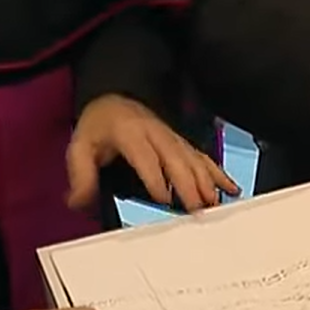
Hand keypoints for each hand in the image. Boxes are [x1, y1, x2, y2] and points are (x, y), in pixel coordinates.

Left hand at [65, 95, 238, 212]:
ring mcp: (172, 138)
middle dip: (188, 184)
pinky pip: (202, 157)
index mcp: (130, 133)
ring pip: (193, 158)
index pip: (146, 156)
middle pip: (176, 158)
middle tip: (197, 208)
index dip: (156, 177)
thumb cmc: (99, 127)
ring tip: (215, 203)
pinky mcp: (181, 143)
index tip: (164, 199)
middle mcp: (156, 134)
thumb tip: (79, 202)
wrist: (113, 101)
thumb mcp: (80, 147)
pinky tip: (230, 188)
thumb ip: (81, 175)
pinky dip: (217, 173)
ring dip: (206, 181)